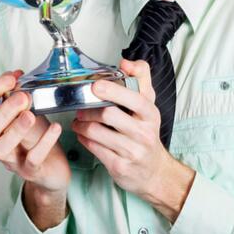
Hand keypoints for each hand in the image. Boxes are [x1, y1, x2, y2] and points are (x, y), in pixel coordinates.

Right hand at [0, 70, 70, 193]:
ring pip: (1, 149)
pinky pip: (32, 159)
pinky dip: (44, 143)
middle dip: (4, 111)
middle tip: (23, 97)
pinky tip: (55, 128)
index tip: (10, 78)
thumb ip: (17, 94)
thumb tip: (15, 74)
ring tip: (31, 115)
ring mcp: (11, 159)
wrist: (52, 165)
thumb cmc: (35, 136)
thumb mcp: (26, 111)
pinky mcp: (30, 170)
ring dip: (15, 129)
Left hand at [71, 58, 174, 200]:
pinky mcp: (120, 166)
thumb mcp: (148, 106)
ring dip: (81, 125)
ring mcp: (132, 151)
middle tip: (80, 107)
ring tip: (78, 121)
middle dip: (89, 109)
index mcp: (151, 114)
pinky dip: (84, 139)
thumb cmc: (146, 134)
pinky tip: (83, 135)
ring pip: (97, 132)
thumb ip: (140, 79)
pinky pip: (94, 148)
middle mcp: (144, 133)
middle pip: (109, 114)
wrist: (154, 171)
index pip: (135, 98)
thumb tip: (126, 62)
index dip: (114, 90)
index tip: (96, 85)